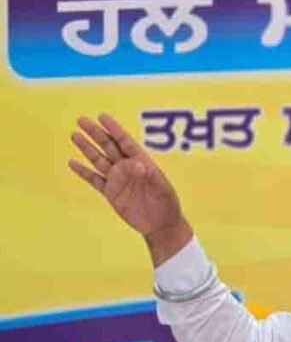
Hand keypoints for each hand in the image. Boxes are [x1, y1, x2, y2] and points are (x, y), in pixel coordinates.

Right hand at [69, 113, 191, 265]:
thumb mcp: (162, 190)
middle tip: (81, 119)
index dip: (114, 128)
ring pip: (99, 160)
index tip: (102, 116)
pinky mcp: (111, 193)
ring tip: (74, 135)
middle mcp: (127, 168)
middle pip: (108, 146)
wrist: (161, 225)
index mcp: (141, 162)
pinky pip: (94, 180)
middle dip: (95, 133)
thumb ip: (149, 176)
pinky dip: (83, 172)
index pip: (125, 141)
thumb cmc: (167, 204)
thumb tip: (136, 164)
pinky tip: (72, 163)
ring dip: (87, 148)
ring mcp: (118, 180)